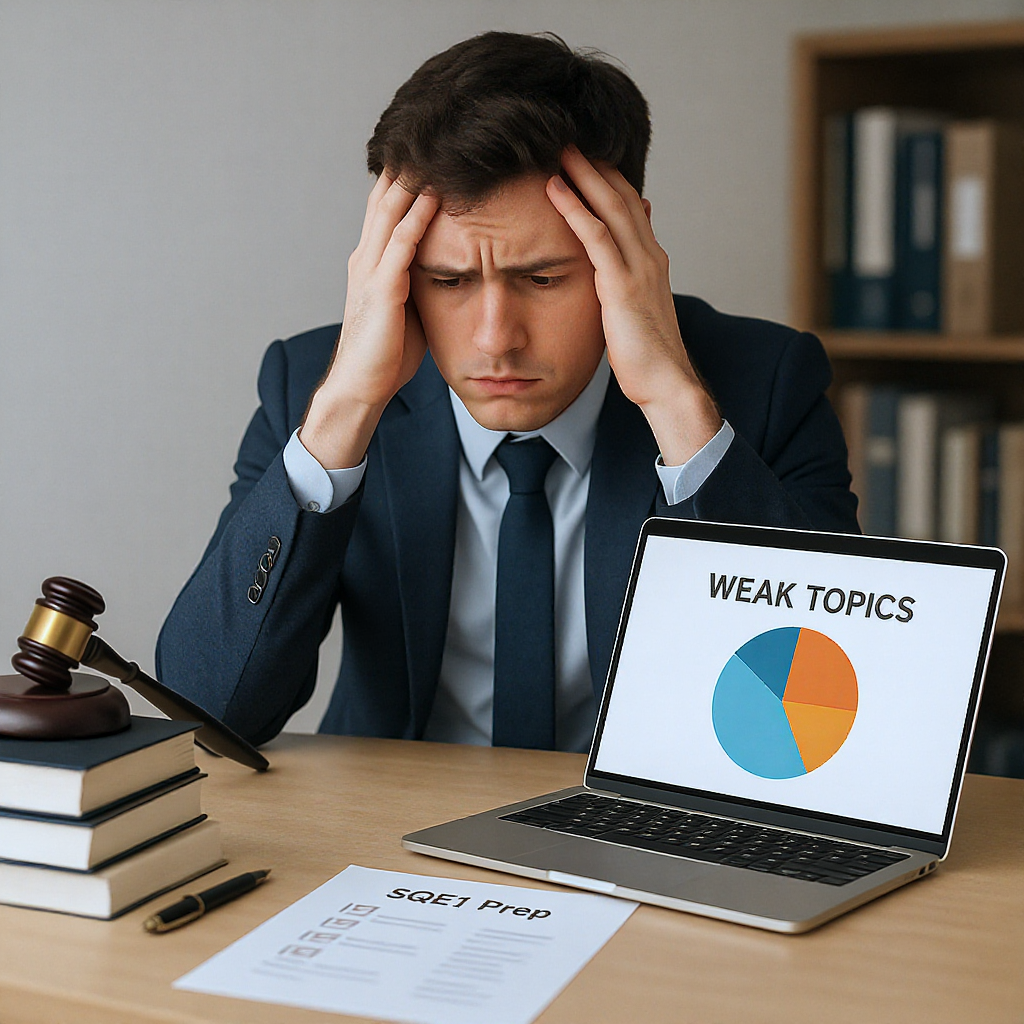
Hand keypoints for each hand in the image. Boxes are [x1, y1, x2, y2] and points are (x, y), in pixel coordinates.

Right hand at [300, 173, 439, 468]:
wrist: (361, 387)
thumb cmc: (387, 353)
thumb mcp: (406, 307)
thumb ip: (417, 279)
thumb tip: (446, 265)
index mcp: (371, 260)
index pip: (387, 205)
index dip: (405, 175)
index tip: (430, 148)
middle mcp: (366, 257)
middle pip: (386, 195)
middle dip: (408, 163)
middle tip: (433, 131)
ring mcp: (371, 270)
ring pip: (390, 210)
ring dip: (413, 178)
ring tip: (437, 147)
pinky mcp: (382, 289)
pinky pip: (402, 244)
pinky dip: (418, 216)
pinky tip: (435, 195)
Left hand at [545, 148, 721, 465]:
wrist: (667, 384)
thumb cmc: (647, 357)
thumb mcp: (636, 312)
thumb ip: (626, 284)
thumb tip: (615, 268)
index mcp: (652, 262)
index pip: (631, 207)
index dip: (608, 180)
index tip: (585, 157)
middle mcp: (650, 256)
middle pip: (622, 196)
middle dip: (596, 165)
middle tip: (568, 136)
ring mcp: (639, 268)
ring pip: (611, 207)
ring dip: (584, 174)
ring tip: (559, 148)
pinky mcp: (622, 286)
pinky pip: (596, 236)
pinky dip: (575, 208)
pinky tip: (556, 188)